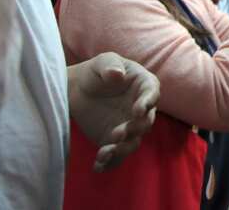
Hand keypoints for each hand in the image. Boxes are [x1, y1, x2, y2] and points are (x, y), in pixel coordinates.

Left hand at [68, 53, 159, 172]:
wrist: (76, 89)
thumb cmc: (95, 71)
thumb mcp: (103, 62)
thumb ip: (110, 65)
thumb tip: (117, 75)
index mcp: (144, 86)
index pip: (152, 95)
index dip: (147, 103)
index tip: (137, 111)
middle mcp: (141, 109)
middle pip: (145, 123)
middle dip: (133, 130)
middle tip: (117, 134)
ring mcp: (129, 126)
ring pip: (133, 142)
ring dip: (122, 150)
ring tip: (104, 153)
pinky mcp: (114, 140)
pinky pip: (117, 155)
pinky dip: (110, 162)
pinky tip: (98, 166)